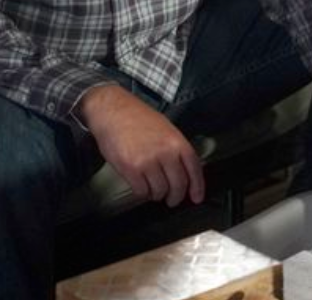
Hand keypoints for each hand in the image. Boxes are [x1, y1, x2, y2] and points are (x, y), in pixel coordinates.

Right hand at [78, 84, 204, 206]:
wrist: (113, 111)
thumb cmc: (138, 118)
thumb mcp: (166, 129)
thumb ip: (177, 149)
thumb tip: (185, 171)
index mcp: (177, 141)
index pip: (194, 169)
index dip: (197, 187)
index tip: (196, 197)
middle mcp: (165, 152)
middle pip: (178, 185)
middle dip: (176, 197)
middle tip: (172, 199)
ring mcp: (147, 161)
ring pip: (160, 191)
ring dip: (157, 194)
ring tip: (153, 188)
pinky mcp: (130, 169)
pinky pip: (142, 191)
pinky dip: (142, 192)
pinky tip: (141, 185)